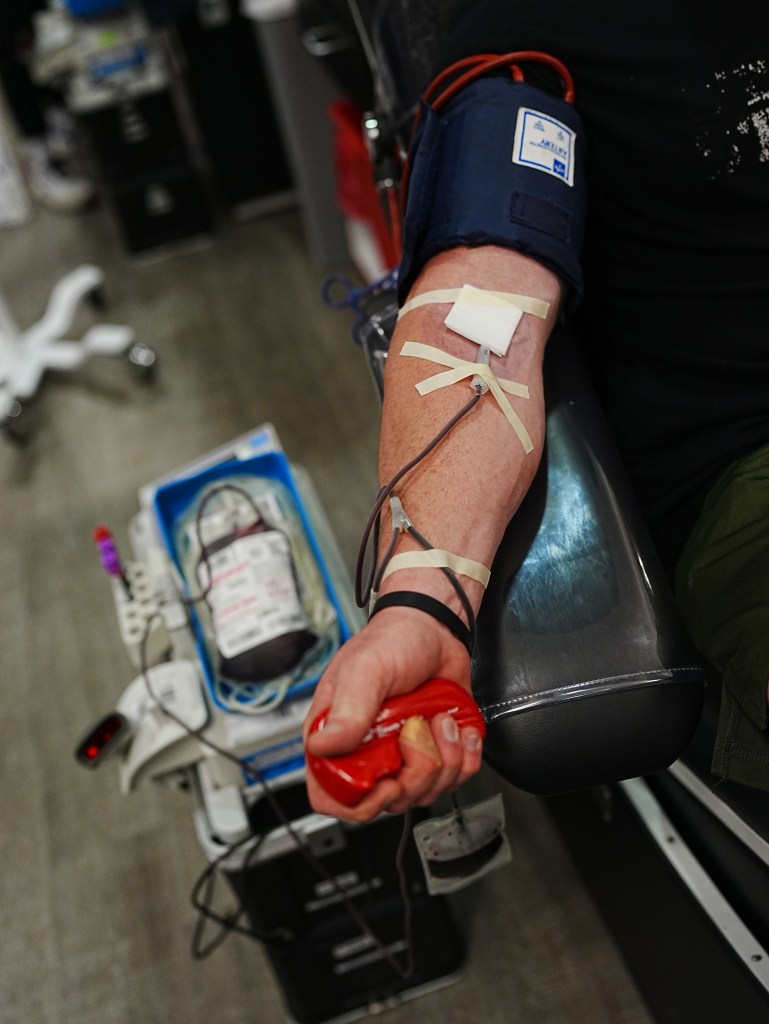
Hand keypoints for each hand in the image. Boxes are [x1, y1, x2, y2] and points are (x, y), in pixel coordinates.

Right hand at [303, 607, 483, 820]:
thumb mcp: (366, 669)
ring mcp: (403, 756)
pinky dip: (465, 755)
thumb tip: (323, 746)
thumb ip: (346, 710)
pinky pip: (456, 779)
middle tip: (417, 730)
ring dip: (444, 757)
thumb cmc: (393, 641)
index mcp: (337, 737)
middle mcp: (368, 753)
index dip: (360, 801)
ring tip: (437, 718)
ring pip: (426, 793)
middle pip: (387, 803)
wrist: (435, 628)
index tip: (386, 779)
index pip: (332, 797)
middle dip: (415, 772)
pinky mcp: (435, 752)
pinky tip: (456, 727)